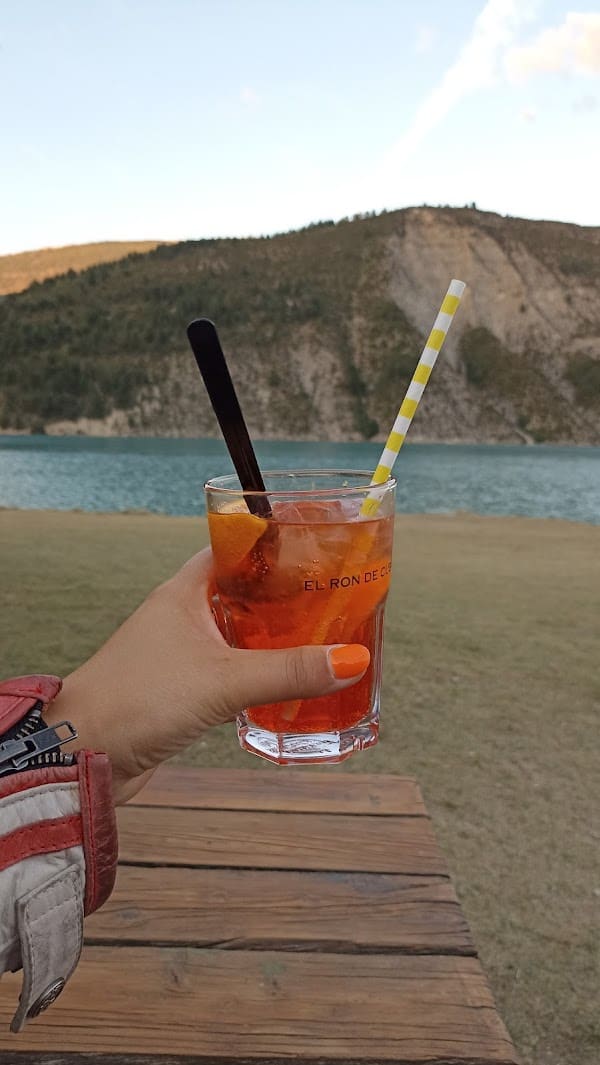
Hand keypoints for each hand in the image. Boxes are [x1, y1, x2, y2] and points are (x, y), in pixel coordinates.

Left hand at [46, 549, 369, 803]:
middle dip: (283, 597)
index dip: (273, 546)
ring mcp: (179, 653)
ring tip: (319, 640)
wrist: (82, 755)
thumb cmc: (138, 700)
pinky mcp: (179, 690)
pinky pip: (228, 671)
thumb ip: (288, 671)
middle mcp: (181, 616)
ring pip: (236, 635)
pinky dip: (256, 673)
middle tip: (330, 600)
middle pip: (242, 593)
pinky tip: (284, 686)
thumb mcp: (224, 680)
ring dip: (271, 638)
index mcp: (184, 592)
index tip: (316, 550)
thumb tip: (351, 660)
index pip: (234, 550)